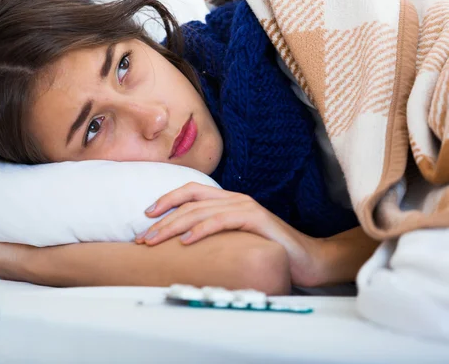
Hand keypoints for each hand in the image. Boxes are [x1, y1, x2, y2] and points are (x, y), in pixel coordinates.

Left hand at [136, 182, 324, 286]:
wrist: (307, 260)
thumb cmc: (268, 251)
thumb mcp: (235, 241)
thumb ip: (215, 235)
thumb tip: (182, 245)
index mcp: (228, 201)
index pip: (191, 192)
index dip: (167, 200)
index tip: (147, 216)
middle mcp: (234, 199)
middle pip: (190, 202)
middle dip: (163, 219)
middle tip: (144, 237)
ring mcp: (246, 206)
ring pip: (201, 211)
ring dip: (174, 226)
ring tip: (156, 241)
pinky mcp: (256, 219)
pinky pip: (222, 220)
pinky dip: (201, 229)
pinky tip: (186, 241)